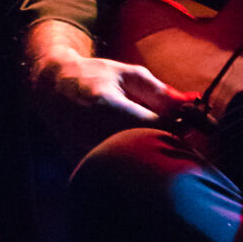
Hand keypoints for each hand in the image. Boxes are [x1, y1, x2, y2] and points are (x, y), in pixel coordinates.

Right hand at [25, 20, 193, 159]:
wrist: (52, 88)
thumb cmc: (95, 76)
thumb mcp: (129, 74)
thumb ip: (160, 91)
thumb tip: (190, 104)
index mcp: (106, 106)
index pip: (156, 126)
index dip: (178, 126)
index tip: (187, 120)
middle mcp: (93, 131)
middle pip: (146, 147)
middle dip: (166, 140)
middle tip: (170, 128)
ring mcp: (84, 150)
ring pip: (134, 161)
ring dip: (148, 150)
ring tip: (145, 131)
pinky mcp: (82, 162)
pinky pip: (118, 167)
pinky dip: (131, 158)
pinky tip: (128, 142)